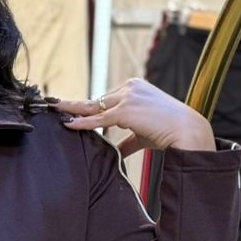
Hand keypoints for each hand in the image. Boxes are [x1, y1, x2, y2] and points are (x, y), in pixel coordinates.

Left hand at [48, 77, 215, 159]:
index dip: (87, 107)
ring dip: (73, 110)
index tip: (69, 110)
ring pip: (94, 106)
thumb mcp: (143, 133)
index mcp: (134, 88)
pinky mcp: (126, 110)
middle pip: (96, 100)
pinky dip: (82, 122)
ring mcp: (128, 97)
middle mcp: (130, 87)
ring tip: (55, 111)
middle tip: (54, 106)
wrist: (186, 131)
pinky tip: (68, 124)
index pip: (105, 99)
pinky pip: (98, 118)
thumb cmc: (168, 132)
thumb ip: (127, 140)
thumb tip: (117, 153)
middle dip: (75, 106)